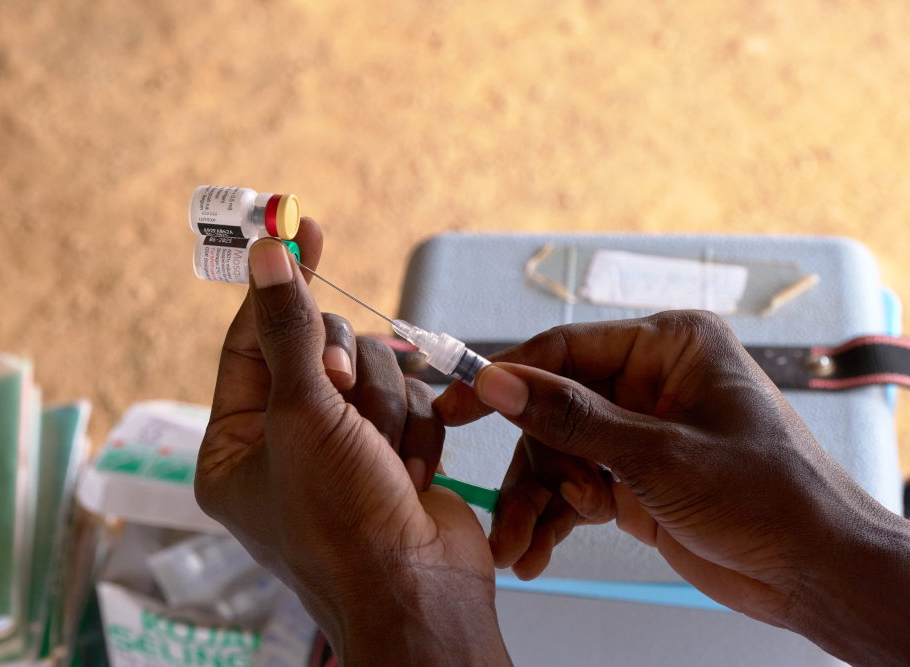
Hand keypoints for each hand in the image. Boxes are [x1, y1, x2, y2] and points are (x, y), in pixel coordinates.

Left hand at [195, 223, 510, 666]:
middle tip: (346, 400)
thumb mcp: (302, 417)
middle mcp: (288, 445)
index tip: (299, 229)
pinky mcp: (394, 455)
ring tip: (384, 463)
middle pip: (323, 351)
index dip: (279, 286)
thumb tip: (266, 255)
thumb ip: (288, 331)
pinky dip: (416, 434)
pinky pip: (410, 402)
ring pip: (375, 375)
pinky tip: (410, 475)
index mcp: (238, 445)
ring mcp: (345, 451)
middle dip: (348, 375)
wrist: (422, 593)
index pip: (252, 341)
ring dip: (386, 413)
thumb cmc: (342, 525)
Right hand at [434, 311, 909, 665]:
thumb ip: (570, 418)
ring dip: (536, 502)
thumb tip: (497, 382)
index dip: (507, 379)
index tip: (457, 408)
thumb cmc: (765, 496)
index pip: (564, 350)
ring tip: (520, 547)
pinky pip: (572, 490)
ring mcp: (638, 432)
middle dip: (535, 466)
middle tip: (524, 511)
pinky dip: (552, 521)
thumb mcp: (657, 455)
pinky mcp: (632, 478)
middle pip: (552, 410)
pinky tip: (534, 554)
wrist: (816, 573)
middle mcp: (648, 381)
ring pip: (556, 455)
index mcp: (667, 346)